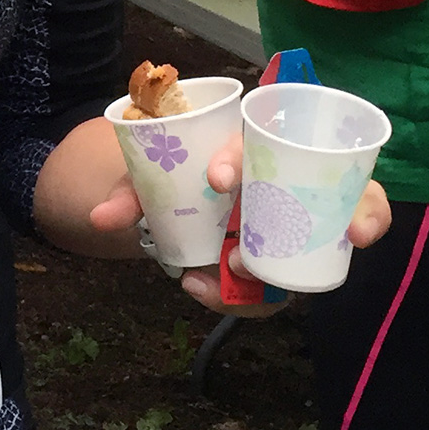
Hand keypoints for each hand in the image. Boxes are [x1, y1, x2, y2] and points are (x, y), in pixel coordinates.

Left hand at [90, 130, 391, 315]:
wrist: (184, 204)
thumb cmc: (175, 175)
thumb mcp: (147, 180)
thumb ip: (130, 195)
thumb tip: (100, 218)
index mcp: (248, 138)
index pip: (254, 136)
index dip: (238, 156)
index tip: (216, 180)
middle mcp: (287, 172)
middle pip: (320, 184)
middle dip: (297, 222)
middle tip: (236, 263)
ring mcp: (303, 212)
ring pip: (328, 231)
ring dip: (293, 267)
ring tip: (232, 285)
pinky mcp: (300, 250)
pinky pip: (305, 270)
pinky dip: (277, 290)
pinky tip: (214, 293)